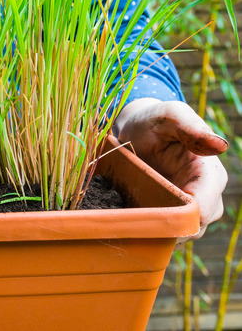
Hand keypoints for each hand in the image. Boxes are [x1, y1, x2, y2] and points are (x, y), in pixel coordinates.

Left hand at [114, 98, 227, 242]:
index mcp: (209, 174)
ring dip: (157, 232)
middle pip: (194, 227)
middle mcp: (205, 195)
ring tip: (129, 220)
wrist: (135, 129)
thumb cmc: (153, 120)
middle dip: (167, 228)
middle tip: (133, 219)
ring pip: (180, 234)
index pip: (206, 207)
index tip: (152, 215)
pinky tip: (129, 223)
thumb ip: (190, 127)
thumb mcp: (169, 116)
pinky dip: (149, 231)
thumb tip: (219, 145)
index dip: (183, 217)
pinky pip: (164, 231)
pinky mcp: (169, 211)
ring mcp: (187, 206)